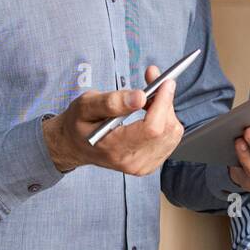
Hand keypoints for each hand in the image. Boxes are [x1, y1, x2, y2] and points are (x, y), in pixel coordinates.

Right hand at [42, 64, 182, 175]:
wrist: (76, 146)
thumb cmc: (80, 123)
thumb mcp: (86, 105)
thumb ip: (111, 101)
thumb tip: (140, 97)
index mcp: (114, 148)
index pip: (152, 129)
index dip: (163, 103)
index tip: (165, 83)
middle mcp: (131, 162)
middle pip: (166, 130)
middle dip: (165, 101)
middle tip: (155, 83)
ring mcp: (142, 166)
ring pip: (173, 133)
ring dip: (167, 110)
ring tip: (149, 99)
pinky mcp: (151, 164)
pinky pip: (171, 139)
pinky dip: (166, 121)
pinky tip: (152, 113)